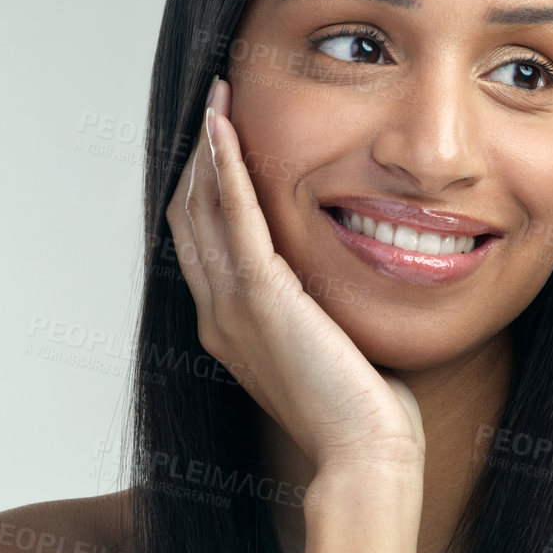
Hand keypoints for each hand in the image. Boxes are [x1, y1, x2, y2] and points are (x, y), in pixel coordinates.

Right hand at [166, 77, 425, 476]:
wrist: (363, 456)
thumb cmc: (362, 415)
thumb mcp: (332, 351)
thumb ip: (321, 315)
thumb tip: (341, 292)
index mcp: (230, 331)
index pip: (202, 245)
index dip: (204, 189)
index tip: (220, 144)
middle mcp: (217, 317)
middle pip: (189, 218)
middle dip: (197, 157)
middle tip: (212, 103)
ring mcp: (231, 308)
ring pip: (201, 209)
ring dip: (207, 148)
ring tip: (216, 97)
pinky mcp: (261, 298)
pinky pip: (233, 216)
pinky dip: (225, 167)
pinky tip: (224, 125)